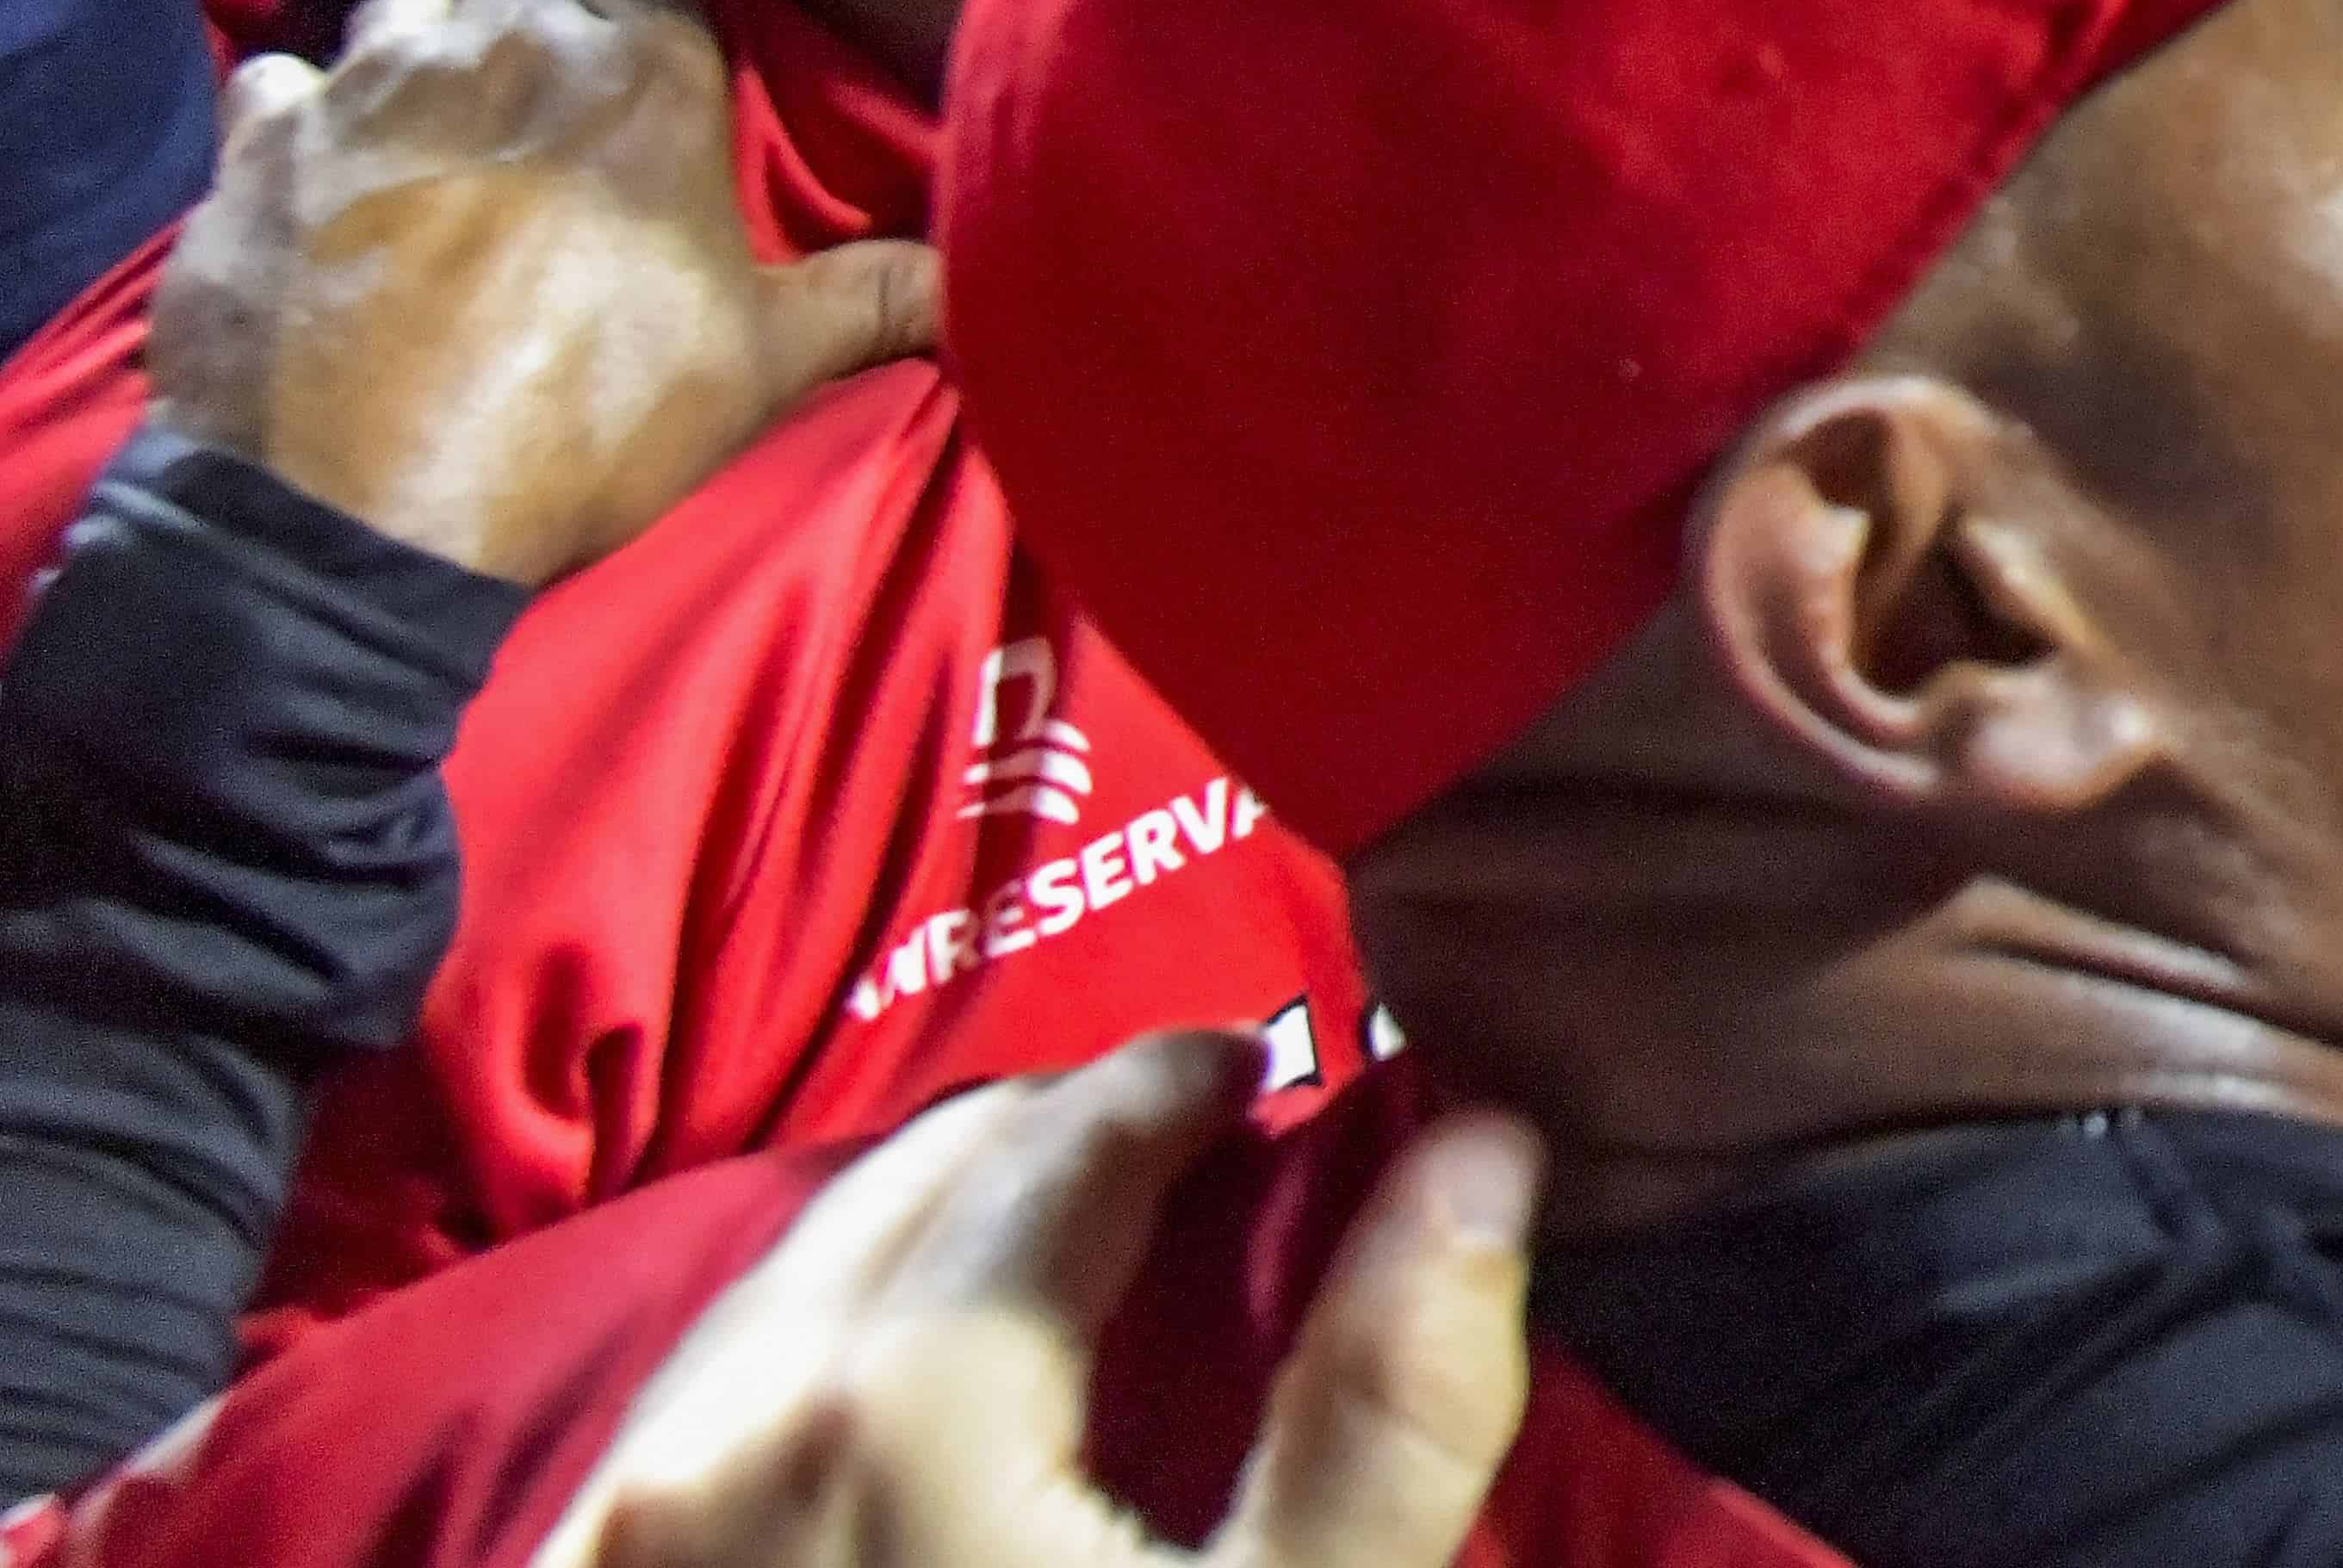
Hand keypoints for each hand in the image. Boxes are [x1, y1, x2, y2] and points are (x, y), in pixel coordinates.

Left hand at [152, 0, 936, 588]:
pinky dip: (302, 115)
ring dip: (423, 46)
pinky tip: (321, 178)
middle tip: (544, 72)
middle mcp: (507, 43)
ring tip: (434, 129)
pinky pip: (278, 76)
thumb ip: (874, 297)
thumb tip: (982, 277)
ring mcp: (369, 83)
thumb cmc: (587, 422)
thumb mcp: (761, 369)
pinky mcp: (259, 141)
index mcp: (644, 75)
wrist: (354, 510)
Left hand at [531, 1033, 1533, 1567]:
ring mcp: (613, 1542)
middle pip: (904, 1184)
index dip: (1178, 1085)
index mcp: (910, 1399)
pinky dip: (805, 1353)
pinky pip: (684, 1417)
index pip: (1066, 1145)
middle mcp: (725, 1434)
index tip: (1260, 1066)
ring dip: (923, 1232)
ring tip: (1046, 1248)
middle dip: (1052, 1136)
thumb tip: (1486, 1141)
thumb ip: (1390, 1396)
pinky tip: (882, 1401)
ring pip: (778, 1284)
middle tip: (1174, 1142)